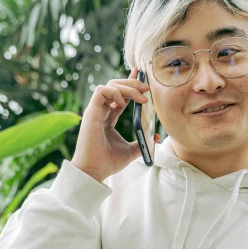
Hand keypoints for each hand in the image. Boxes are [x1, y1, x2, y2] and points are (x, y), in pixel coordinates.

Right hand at [71, 66, 158, 181]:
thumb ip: (142, 142)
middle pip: (116, 86)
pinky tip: (123, 102)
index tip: (142, 77)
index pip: (120, 94)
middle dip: (132, 83)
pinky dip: (114, 92)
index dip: (131, 83)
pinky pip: (101, 91)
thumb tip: (156, 136)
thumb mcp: (130, 151)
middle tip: (147, 88)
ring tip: (141, 97)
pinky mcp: (91, 112)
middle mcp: (102, 111)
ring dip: (127, 87)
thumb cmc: (107, 162)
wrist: (94, 171)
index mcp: (109, 117)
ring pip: (109, 85)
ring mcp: (95, 110)